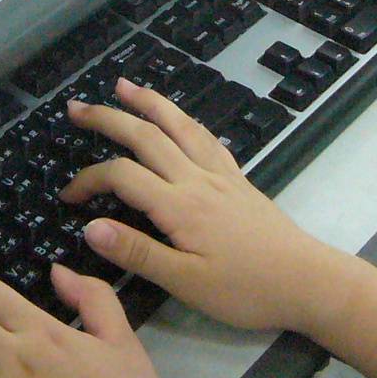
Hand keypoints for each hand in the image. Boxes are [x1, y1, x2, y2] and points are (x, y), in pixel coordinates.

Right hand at [59, 78, 350, 336]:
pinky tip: (180, 120)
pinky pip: (207, 139)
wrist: (309, 282)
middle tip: (76, 108)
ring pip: (180, 127)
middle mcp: (198, 180)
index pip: (122, 177)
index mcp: (180, 207)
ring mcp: (221, 177)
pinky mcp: (239, 182)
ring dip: (150, 103)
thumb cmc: (248, 290)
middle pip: (147, 136)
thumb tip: (91, 227)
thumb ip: (138, 253)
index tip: (67, 197)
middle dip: (109, 118)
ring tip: (125, 87)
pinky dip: (185, 121)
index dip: (88, 180)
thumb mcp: (187, 283)